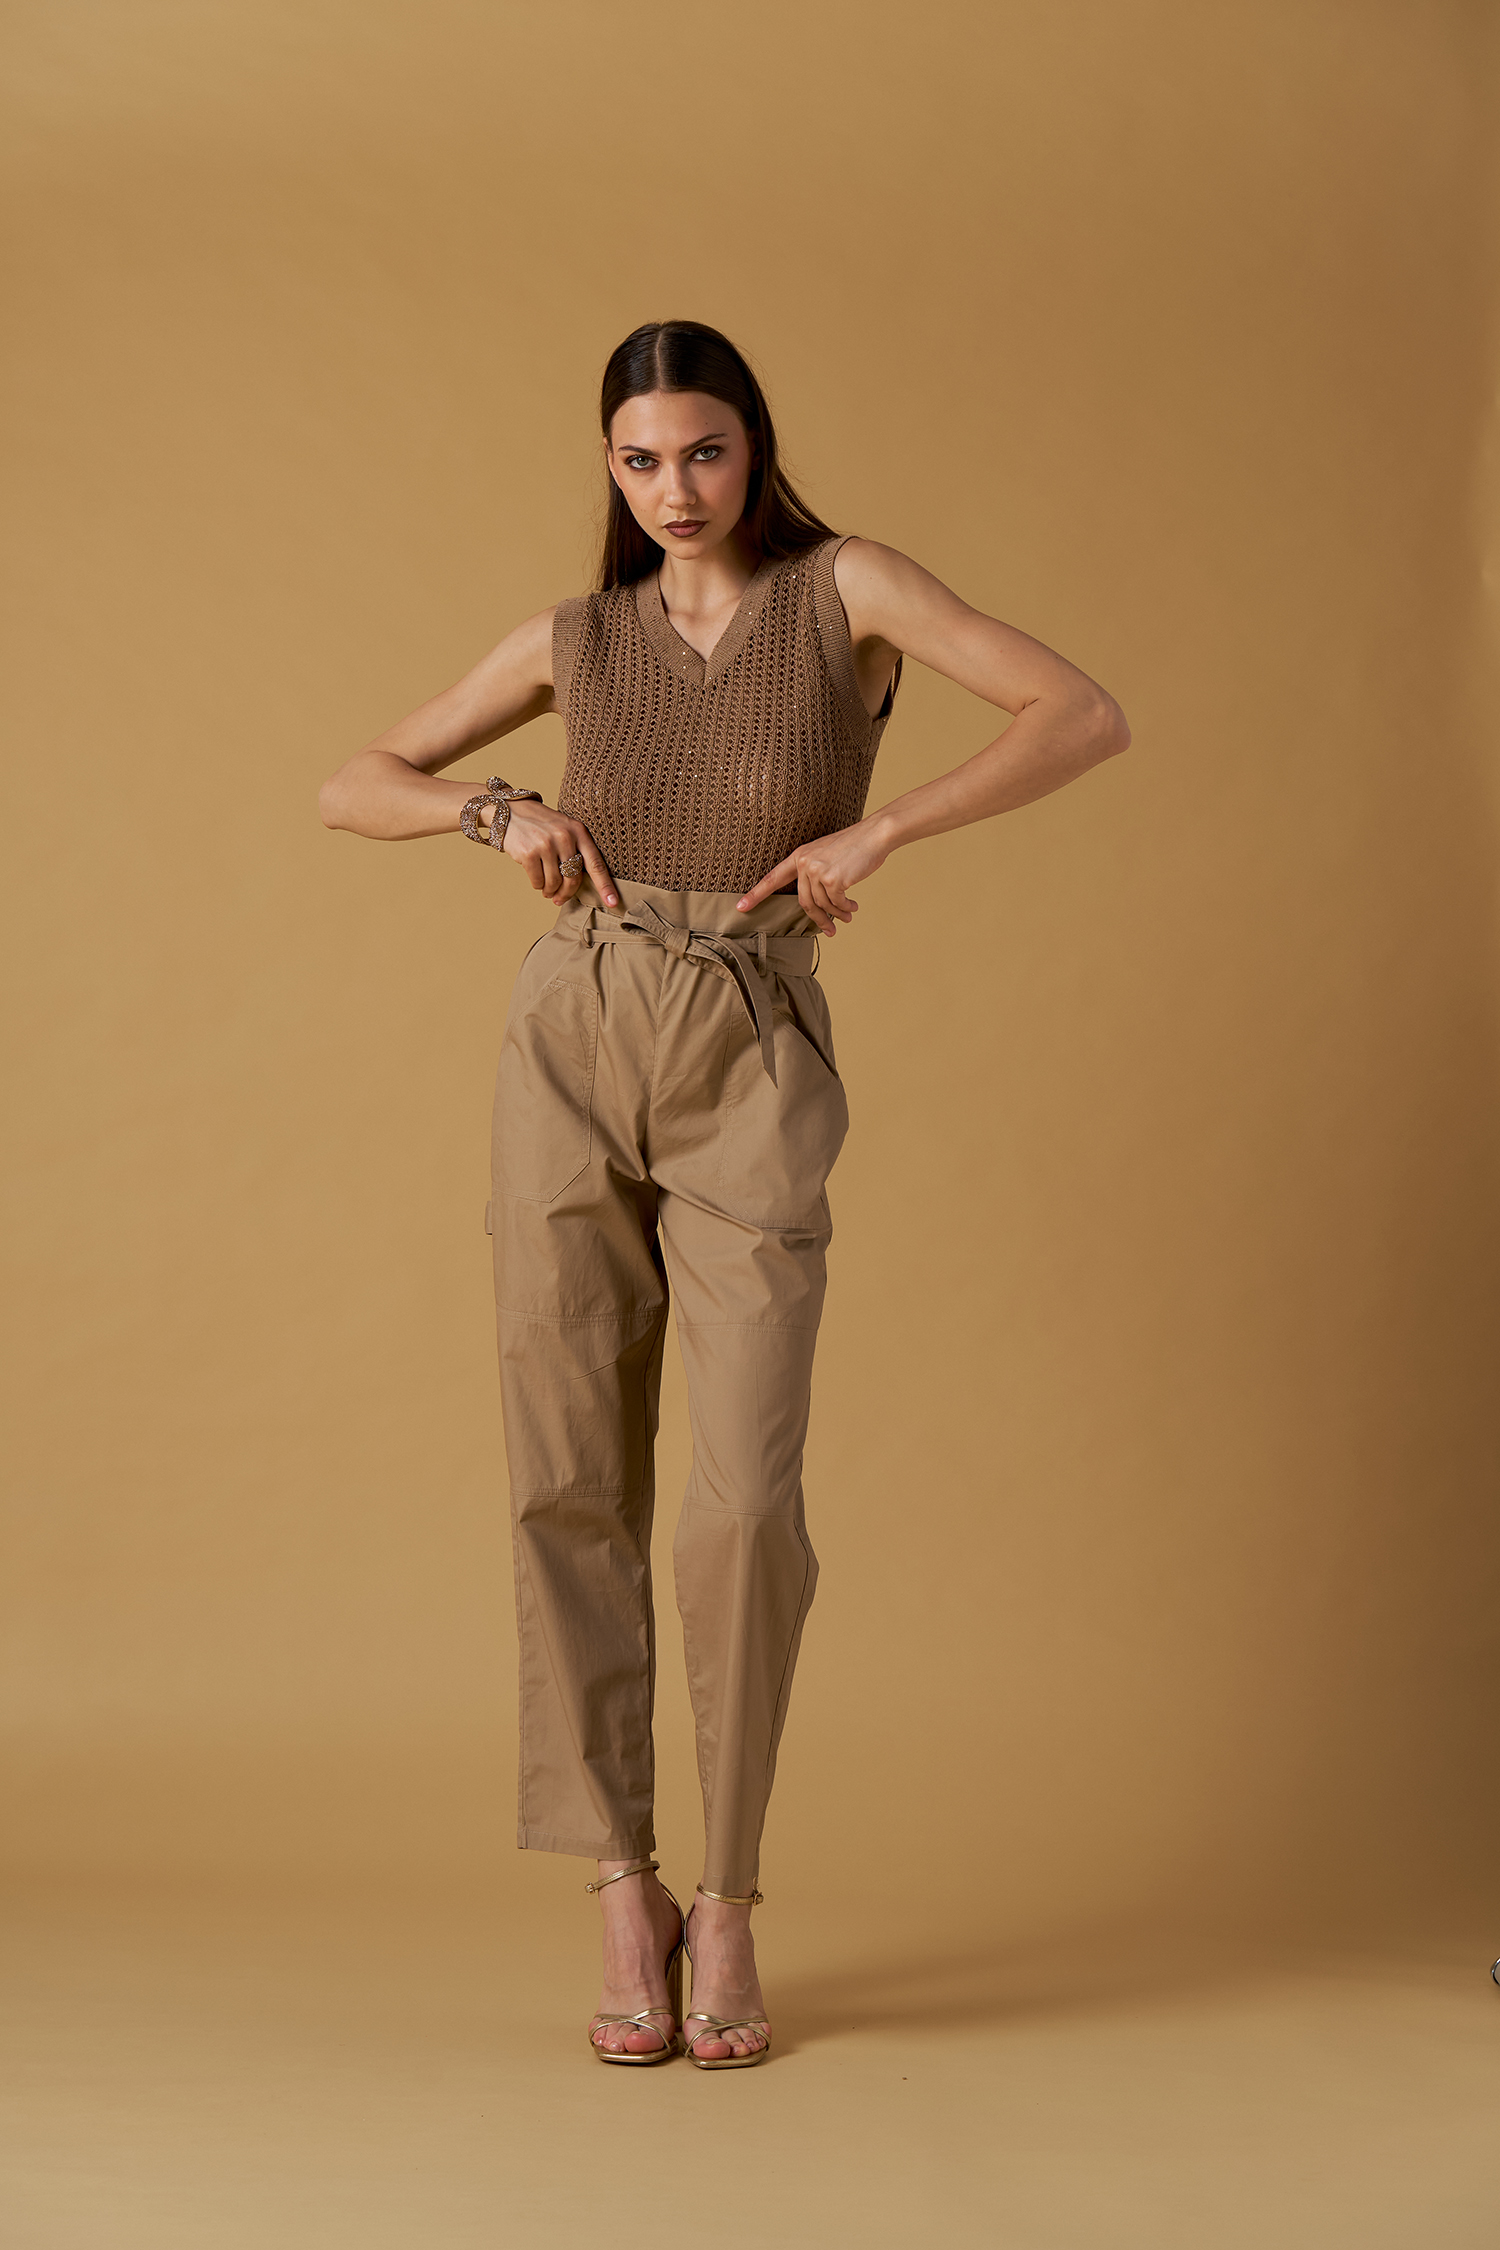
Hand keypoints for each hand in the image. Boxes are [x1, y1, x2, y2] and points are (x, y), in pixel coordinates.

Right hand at [489, 799, 617, 906]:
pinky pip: (538, 882)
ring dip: (550, 891)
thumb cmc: (541, 826)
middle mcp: (565, 837)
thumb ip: (576, 850)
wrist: (510, 812)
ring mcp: (546, 844)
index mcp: (578, 831)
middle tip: (559, 899)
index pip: (596, 864)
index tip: (613, 903)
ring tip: (546, 889)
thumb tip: (582, 886)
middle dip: (567, 894)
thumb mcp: (564, 829)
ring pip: (555, 883)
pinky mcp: (529, 853)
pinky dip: (537, 885)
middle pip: (574, 879)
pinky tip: (536, 879)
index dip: (605, 886)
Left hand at [735, 817, 890, 936]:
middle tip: (830, 930)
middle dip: (818, 919)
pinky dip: (845, 908)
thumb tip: (817, 903)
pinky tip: (853, 907)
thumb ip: (815, 873)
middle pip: (804, 902)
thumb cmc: (854, 846)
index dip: (756, 894)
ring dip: (836, 915)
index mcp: (799, 856)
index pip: (773, 878)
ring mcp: (817, 870)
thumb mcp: (827, 856)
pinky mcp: (833, 879)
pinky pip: (836, 903)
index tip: (741, 907)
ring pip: (822, 905)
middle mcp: (804, 863)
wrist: (874, 835)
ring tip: (848, 916)